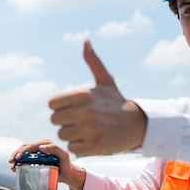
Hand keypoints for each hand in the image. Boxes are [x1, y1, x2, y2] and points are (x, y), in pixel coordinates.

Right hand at [8, 139, 86, 189]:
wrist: (67, 174)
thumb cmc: (66, 164)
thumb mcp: (64, 156)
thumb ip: (55, 149)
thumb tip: (41, 147)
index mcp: (46, 144)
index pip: (32, 146)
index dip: (23, 151)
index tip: (18, 157)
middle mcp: (41, 147)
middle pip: (24, 148)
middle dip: (16, 154)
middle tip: (11, 161)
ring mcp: (37, 153)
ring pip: (23, 153)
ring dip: (16, 159)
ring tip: (12, 167)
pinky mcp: (35, 159)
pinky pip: (25, 159)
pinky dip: (18, 163)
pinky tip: (15, 168)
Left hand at [49, 39, 146, 154]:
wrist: (138, 124)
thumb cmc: (117, 102)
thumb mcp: (106, 81)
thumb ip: (93, 61)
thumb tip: (86, 41)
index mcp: (83, 95)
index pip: (52, 104)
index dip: (60, 107)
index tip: (72, 109)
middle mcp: (84, 111)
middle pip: (55, 120)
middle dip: (65, 122)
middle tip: (80, 121)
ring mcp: (89, 129)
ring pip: (63, 135)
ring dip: (72, 135)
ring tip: (87, 130)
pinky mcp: (94, 146)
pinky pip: (72, 148)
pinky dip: (80, 146)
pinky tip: (91, 139)